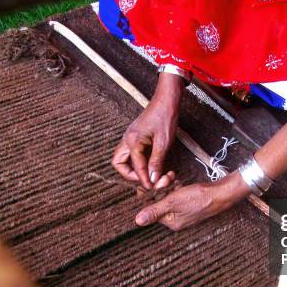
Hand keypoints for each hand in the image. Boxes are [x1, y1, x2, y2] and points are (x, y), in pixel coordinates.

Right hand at [112, 73, 183, 188]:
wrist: (167, 99)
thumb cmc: (165, 117)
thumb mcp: (164, 142)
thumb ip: (157, 161)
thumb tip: (153, 179)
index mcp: (132, 141)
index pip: (135, 167)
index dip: (144, 179)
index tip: (153, 187)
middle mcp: (127, 140)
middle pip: (119, 163)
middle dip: (131, 174)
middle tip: (147, 178)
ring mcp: (130, 138)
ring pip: (124, 159)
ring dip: (135, 168)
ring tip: (151, 172)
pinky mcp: (136, 137)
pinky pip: (133, 153)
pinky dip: (140, 161)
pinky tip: (153, 163)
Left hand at [135, 171, 250, 230]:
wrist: (221, 193)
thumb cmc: (199, 198)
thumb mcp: (174, 202)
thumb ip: (155, 210)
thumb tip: (137, 221)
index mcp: (171, 222)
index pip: (151, 209)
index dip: (148, 195)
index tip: (148, 183)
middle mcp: (176, 219)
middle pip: (158, 202)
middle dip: (159, 188)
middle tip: (165, 178)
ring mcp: (183, 212)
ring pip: (167, 196)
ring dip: (167, 185)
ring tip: (172, 177)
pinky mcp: (189, 204)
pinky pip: (175, 195)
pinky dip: (175, 186)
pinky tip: (178, 180)